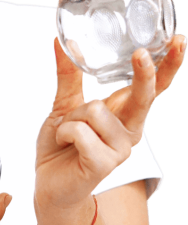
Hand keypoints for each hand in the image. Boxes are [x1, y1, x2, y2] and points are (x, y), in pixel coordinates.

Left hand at [35, 35, 186, 210]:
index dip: (168, 64)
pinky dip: (64, 132)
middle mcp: (130, 130)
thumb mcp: (65, 104)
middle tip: (140, 54)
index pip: (155, 86)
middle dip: (144, 74)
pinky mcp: (105, 163)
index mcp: (126, 112)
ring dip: (71, 117)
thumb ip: (68, 75)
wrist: (49, 183)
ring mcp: (121, 148)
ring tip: (68, 133)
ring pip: (95, 109)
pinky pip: (81, 131)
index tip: (178, 40)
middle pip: (144, 96)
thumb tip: (63, 41)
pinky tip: (65, 144)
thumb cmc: (62, 145)